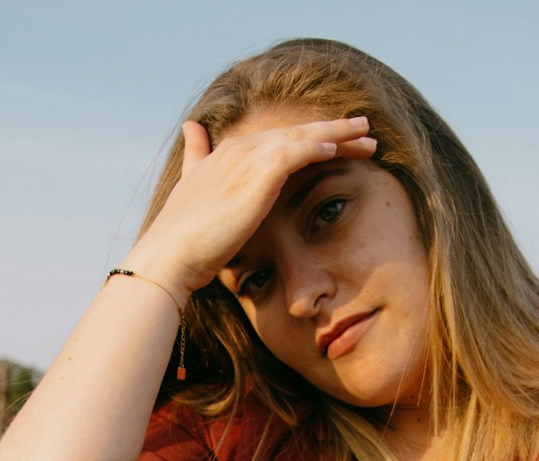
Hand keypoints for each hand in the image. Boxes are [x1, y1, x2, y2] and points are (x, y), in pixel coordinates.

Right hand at [130, 115, 377, 299]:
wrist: (171, 256)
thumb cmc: (183, 239)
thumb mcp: (191, 190)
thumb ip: (195, 158)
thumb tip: (190, 127)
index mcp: (228, 154)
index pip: (279, 140)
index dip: (309, 138)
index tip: (336, 141)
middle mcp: (240, 150)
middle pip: (296, 133)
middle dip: (333, 129)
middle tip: (364, 130)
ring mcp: (249, 159)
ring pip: (304, 137)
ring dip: (338, 134)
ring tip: (367, 137)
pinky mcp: (259, 174)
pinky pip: (298, 152)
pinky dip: (319, 146)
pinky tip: (341, 148)